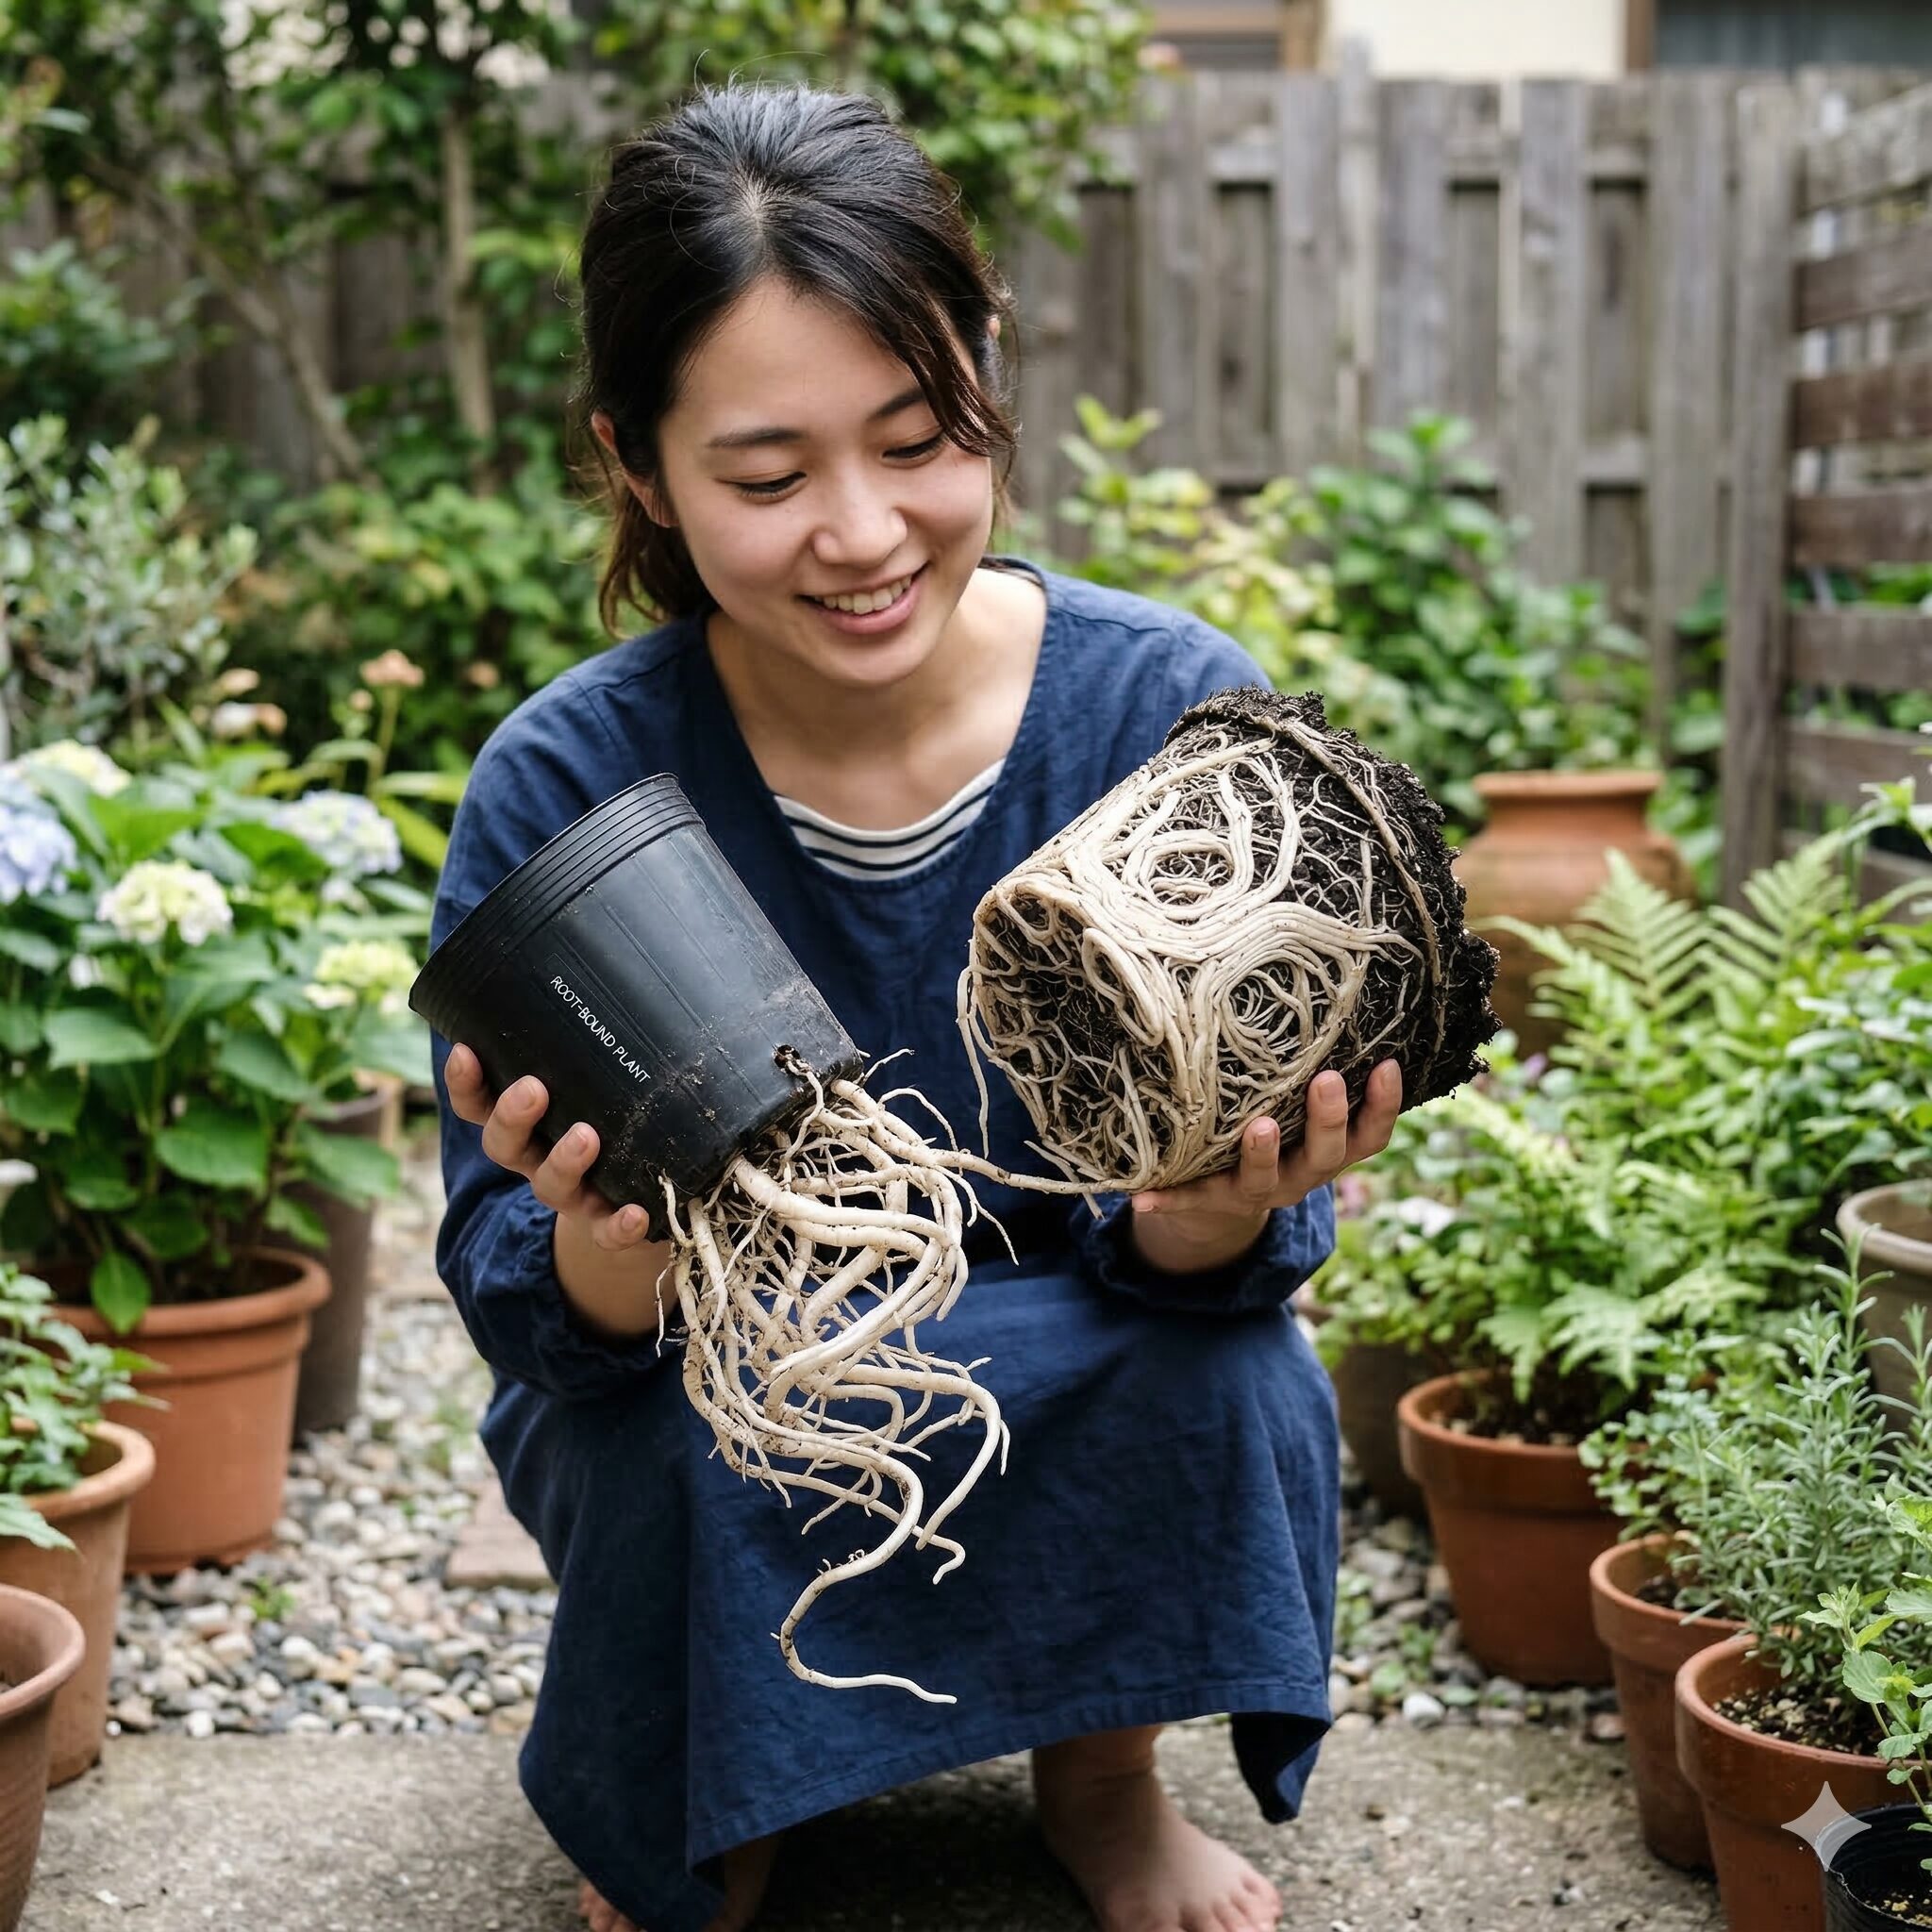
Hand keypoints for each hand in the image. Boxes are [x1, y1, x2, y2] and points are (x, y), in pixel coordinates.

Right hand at [444, 1042, 655, 1252]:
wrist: (647, 1187)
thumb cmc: (616, 1105)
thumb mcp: (601, 1063)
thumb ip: (601, 1021)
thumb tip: (625, 942)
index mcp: (525, 1118)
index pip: (478, 1102)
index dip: (466, 1082)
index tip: (465, 1049)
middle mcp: (536, 1156)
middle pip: (503, 1144)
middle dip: (512, 1115)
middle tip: (533, 1088)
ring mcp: (571, 1193)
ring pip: (549, 1185)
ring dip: (563, 1161)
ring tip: (586, 1136)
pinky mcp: (607, 1222)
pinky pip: (606, 1233)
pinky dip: (617, 1227)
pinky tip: (637, 1213)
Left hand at [1128, 1059, 1403, 1271]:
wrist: (1226, 1198)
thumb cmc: (1275, 1127)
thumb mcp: (1299, 1108)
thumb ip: (1310, 1067)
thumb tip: (1321, 984)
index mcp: (1328, 1152)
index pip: (1370, 1135)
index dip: (1384, 1105)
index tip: (1387, 1065)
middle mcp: (1301, 1174)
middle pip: (1326, 1155)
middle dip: (1328, 1119)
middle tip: (1325, 1079)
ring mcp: (1258, 1190)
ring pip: (1266, 1178)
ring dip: (1262, 1154)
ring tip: (1258, 1127)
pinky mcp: (1212, 1200)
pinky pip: (1190, 1199)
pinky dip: (1168, 1199)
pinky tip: (1141, 1197)